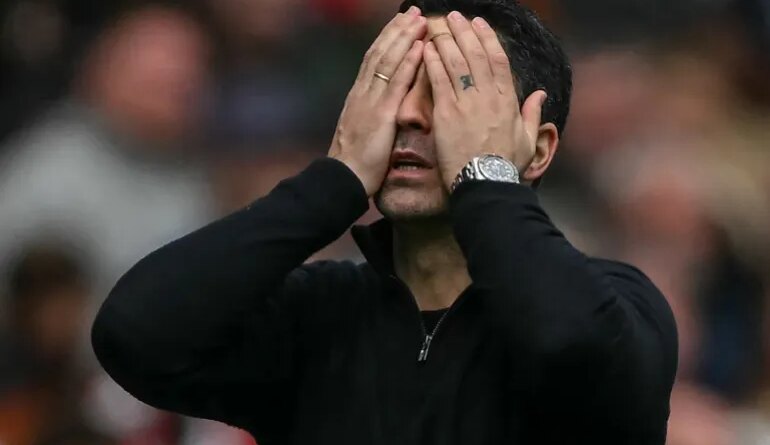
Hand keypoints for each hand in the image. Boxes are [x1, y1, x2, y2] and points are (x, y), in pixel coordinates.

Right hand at [328, 7, 426, 195]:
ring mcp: (370, 101)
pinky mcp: (380, 113)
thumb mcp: (362, 131)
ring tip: (419, 20)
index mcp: (358, 96)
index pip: (374, 60)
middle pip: (380, 53)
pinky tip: (419, 47)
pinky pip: (396, 83)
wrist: (342, 177)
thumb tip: (380, 107)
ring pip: (388, 61)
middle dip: (397, 30)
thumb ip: (371, 115)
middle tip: (414, 12)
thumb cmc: (354, 162)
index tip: (401, 23)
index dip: (388, 39)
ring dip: (404, 38)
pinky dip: (408, 63)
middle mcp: (362, 92)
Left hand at [423, 12, 546, 189]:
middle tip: (455, 17)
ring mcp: (466, 103)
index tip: (480, 25)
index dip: (488, 40)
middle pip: (476, 55)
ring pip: (456, 62)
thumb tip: (541, 94)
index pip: (498, 61)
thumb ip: (532, 114)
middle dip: (465, 32)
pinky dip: (432, 62)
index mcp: (508, 101)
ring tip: (439, 26)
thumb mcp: (527, 140)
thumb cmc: (506, 167)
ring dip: (447, 41)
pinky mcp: (446, 113)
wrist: (485, 185)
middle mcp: (488, 97)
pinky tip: (426, 49)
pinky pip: (438, 80)